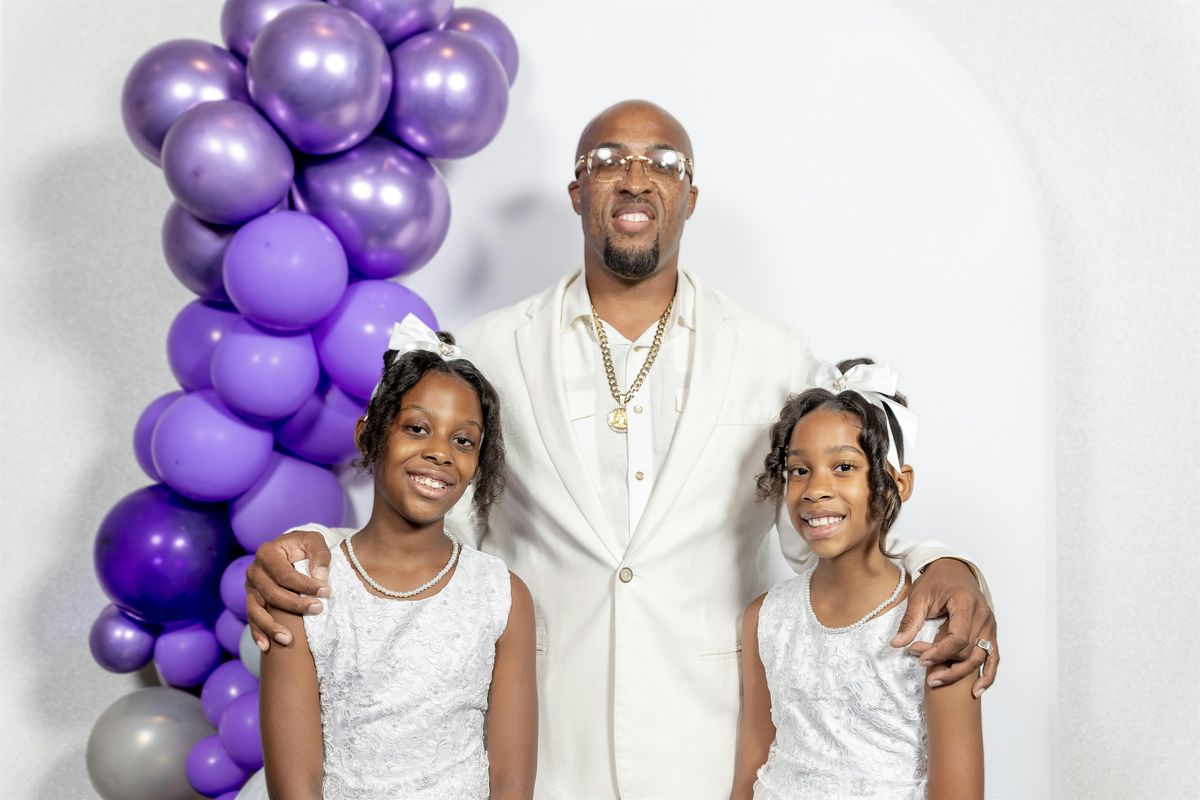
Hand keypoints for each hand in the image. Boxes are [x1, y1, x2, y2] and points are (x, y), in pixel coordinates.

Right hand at [245, 530, 332, 650]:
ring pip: (256, 610)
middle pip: (272, 594)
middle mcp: (254, 570)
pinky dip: (258, 634)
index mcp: (267, 553)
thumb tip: (321, 577)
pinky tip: (267, 646)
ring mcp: (250, 587)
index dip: (305, 585)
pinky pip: (251, 619)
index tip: (326, 592)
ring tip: (287, 640)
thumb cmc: (303, 546)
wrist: (289, 550)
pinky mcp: (252, 600)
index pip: (285, 574)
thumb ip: (319, 555)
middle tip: (317, 610)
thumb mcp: (314, 541)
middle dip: (295, 605)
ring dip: (271, 627)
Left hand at [890, 558, 997, 697]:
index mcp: (966, 604)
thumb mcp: (918, 596)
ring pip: (979, 658)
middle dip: (943, 661)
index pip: (958, 638)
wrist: (953, 569)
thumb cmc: (936, 581)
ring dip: (959, 674)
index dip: (939, 652)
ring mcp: (990, 625)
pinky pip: (993, 658)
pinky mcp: (990, 633)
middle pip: (968, 651)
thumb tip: (896, 644)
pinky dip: (987, 675)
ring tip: (936, 680)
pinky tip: (976, 690)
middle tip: (920, 662)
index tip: (920, 657)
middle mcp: (983, 616)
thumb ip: (910, 621)